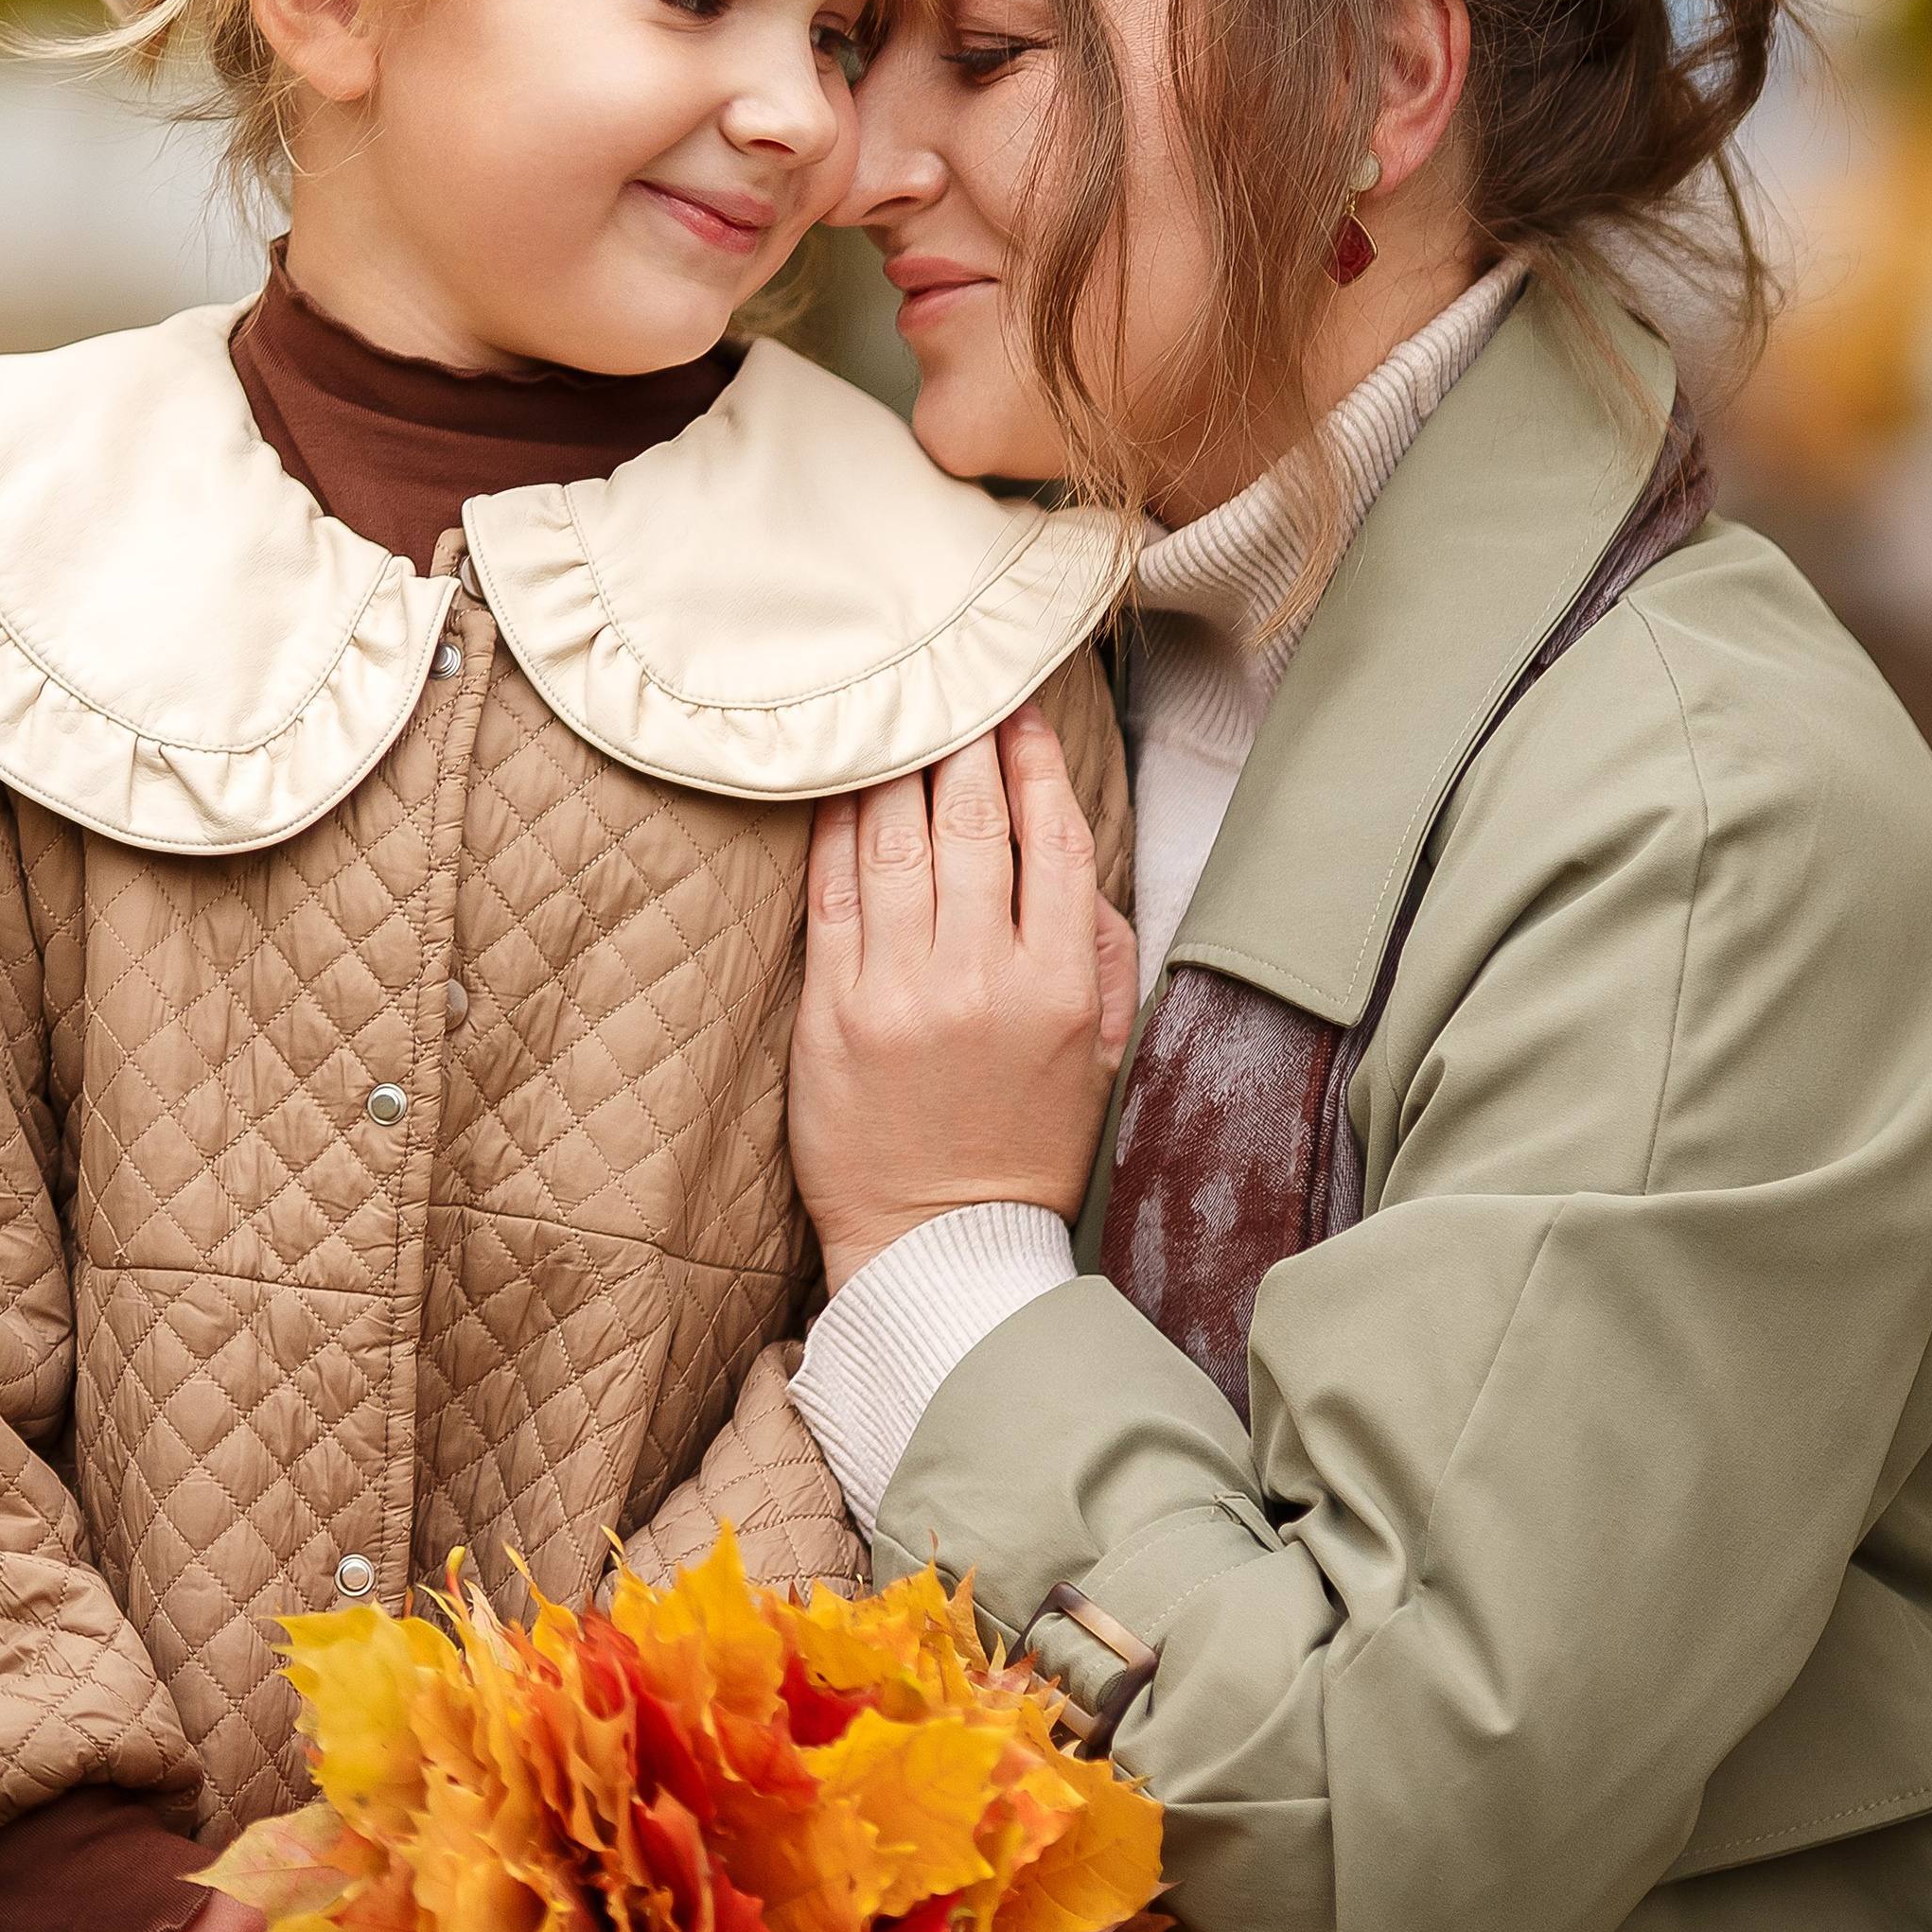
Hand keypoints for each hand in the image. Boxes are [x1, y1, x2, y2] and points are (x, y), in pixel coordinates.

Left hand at [789, 704, 1139, 1292]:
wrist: (942, 1245)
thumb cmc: (1026, 1145)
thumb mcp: (1100, 1052)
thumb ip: (1096, 949)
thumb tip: (1067, 854)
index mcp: (1058, 984)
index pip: (1051, 838)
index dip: (1034, 762)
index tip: (1019, 711)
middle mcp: (981, 975)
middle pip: (971, 823)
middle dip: (963, 742)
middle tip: (952, 686)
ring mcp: (900, 989)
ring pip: (896, 840)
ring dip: (896, 765)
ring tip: (894, 715)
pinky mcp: (832, 1007)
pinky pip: (832, 889)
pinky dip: (836, 825)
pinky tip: (839, 782)